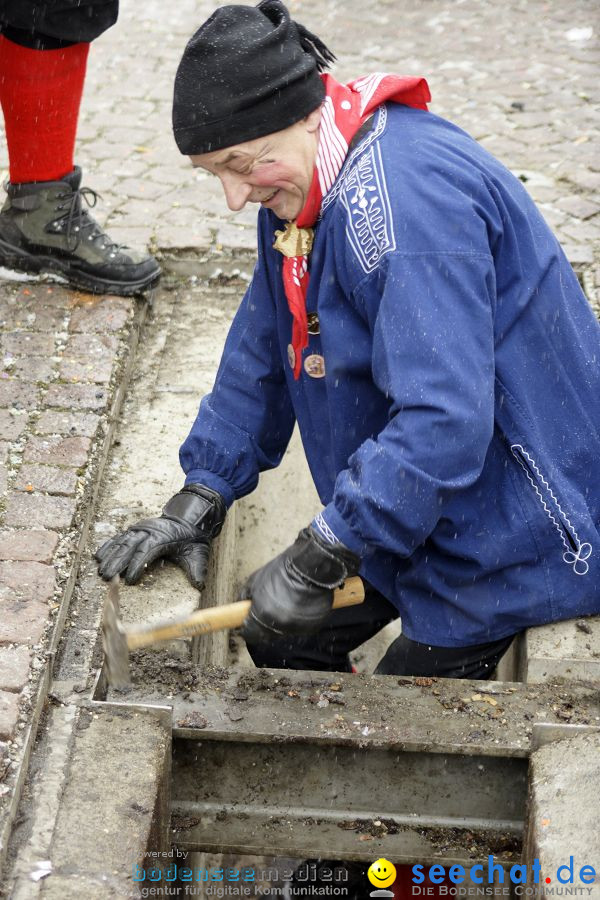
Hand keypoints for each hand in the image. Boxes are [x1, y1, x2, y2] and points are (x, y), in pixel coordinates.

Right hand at [95, 484, 225, 588]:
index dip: (137, 565)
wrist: (189, 519)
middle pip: (129, 547)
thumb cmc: (192, 539)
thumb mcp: (198, 553)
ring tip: (100, 571)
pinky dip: (108, 546)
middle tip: (107, 577)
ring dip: (110, 556)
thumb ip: (198, 569)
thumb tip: (200, 585)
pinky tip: (98, 556)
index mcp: (162, 537)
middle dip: (117, 563)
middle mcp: (148, 531)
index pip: (147, 551)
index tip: (130, 580)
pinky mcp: (135, 531)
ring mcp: (140, 530)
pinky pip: (118, 538)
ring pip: (121, 543)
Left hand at [240, 525, 359, 644]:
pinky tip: (299, 602)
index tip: (248, 622)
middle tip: (269, 605)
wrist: (310, 566)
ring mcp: (298, 627)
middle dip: (266, 622)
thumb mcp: (254, 581)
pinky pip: (300, 626)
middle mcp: (281, 626)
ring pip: (285, 629)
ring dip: (283, 620)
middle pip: (268, 633)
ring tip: (287, 600)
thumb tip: (242, 610)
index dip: (248, 628)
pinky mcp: (312, 626)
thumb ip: (245, 599)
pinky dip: (298, 618)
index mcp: (264, 616)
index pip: (250, 634)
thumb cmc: (282, 571)